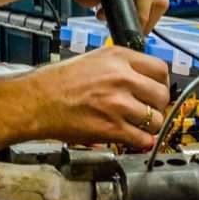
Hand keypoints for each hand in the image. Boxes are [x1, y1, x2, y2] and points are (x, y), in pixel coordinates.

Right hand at [26, 47, 170, 147]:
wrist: (37, 101)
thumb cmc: (59, 81)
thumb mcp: (95, 59)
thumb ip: (121, 66)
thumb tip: (143, 78)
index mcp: (119, 58)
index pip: (160, 69)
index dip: (161, 83)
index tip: (157, 90)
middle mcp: (122, 78)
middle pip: (162, 95)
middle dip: (157, 105)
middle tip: (149, 110)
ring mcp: (118, 104)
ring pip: (155, 119)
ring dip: (149, 125)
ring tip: (138, 125)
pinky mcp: (112, 128)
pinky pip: (142, 139)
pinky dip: (142, 141)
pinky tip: (134, 138)